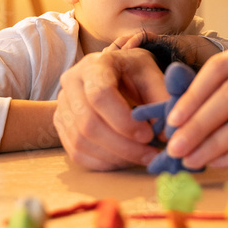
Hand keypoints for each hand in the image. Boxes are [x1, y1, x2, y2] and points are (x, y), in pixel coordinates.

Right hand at [54, 33, 168, 170]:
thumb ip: (162, 98)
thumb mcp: (152, 75)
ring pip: (81, 141)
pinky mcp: (61, 126)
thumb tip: (166, 134)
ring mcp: (62, 106)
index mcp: (94, 65)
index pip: (100, 95)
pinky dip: (103, 162)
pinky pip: (77, 152)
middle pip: (88, 123)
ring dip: (115, 157)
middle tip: (150, 155)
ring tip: (142, 158)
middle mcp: (71, 83)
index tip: (148, 135)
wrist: (114, 71)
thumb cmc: (135, 73)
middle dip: (122, 145)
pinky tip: (125, 160)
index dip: (123, 120)